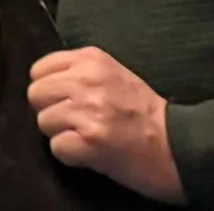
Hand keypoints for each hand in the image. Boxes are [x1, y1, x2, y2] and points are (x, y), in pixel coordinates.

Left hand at [28, 49, 184, 203]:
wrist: (177, 144)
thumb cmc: (144, 112)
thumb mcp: (113, 74)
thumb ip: (79, 71)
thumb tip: (45, 81)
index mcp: (91, 59)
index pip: (39, 69)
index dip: (49, 89)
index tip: (65, 101)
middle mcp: (86, 80)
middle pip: (36, 95)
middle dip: (50, 111)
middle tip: (74, 122)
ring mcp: (88, 110)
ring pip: (43, 122)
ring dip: (61, 135)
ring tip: (87, 137)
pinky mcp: (90, 141)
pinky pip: (57, 148)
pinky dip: (71, 155)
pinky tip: (91, 152)